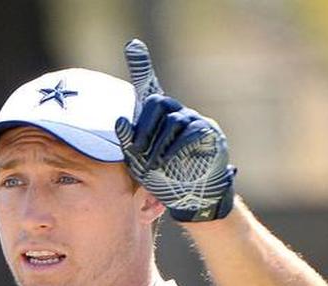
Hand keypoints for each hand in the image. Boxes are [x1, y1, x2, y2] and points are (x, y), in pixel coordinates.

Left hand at [115, 39, 236, 221]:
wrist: (189, 197)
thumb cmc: (161, 177)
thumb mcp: (139, 162)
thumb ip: (129, 141)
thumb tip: (119, 120)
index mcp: (156, 117)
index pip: (148, 86)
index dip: (142, 64)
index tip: (133, 45)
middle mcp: (175, 112)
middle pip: (156, 102)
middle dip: (144, 127)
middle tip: (138, 151)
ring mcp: (193, 120)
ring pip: (171, 120)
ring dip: (158, 145)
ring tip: (153, 165)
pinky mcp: (208, 132)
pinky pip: (188, 134)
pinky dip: (175, 150)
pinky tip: (170, 164)